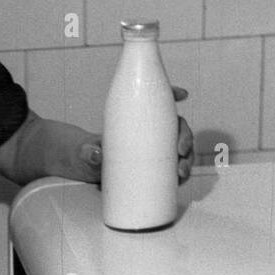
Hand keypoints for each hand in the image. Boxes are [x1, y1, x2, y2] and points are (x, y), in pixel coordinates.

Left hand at [73, 84, 193, 186]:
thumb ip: (89, 152)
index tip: (182, 94)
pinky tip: (181, 180)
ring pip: (180, 150)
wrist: (88, 171)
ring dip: (187, 159)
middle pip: (176, 128)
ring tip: (181, 173)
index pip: (157, 102)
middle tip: (180, 152)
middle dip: (185, 138)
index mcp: (137, 120)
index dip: (172, 95)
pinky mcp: (153, 168)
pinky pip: (173, 169)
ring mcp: (154, 150)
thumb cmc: (88, 153)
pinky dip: (181, 174)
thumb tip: (96, 155)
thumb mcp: (86, 151)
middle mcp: (150, 133)